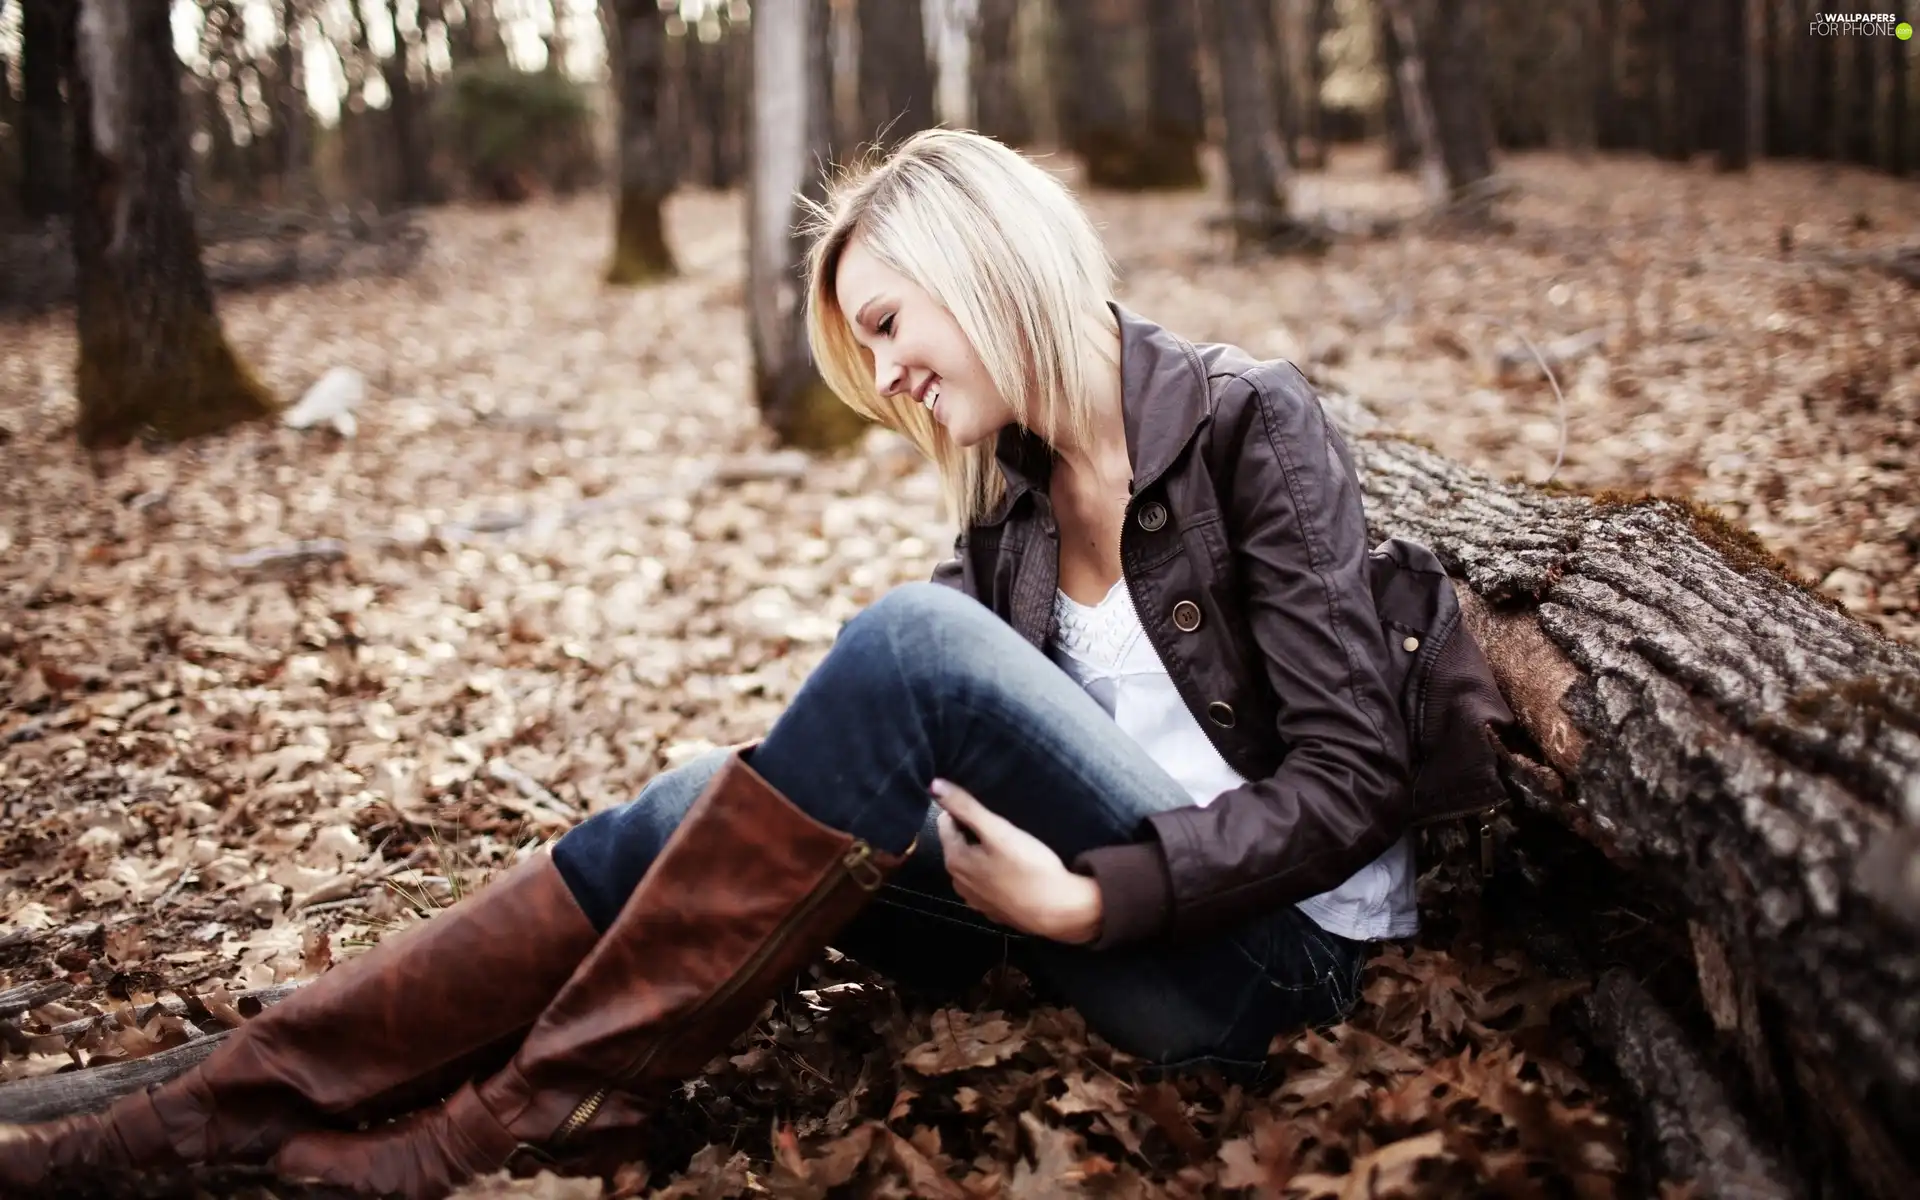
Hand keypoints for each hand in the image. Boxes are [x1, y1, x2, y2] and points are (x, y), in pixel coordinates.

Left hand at [930, 778, 1103, 944]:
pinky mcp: (994, 910)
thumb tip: (934, 786)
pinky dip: (995, 874)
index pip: (945, 824)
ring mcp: (976, 900)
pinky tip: (1015, 871)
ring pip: (973, 865)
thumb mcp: (998, 830)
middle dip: (974, 833)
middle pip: (958, 845)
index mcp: (955, 861)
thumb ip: (966, 807)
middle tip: (1002, 828)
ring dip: (985, 854)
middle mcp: (958, 883)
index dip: (963, 812)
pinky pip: (987, 883)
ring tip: (1010, 847)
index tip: (985, 810)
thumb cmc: (1029, 868)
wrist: (1059, 912)